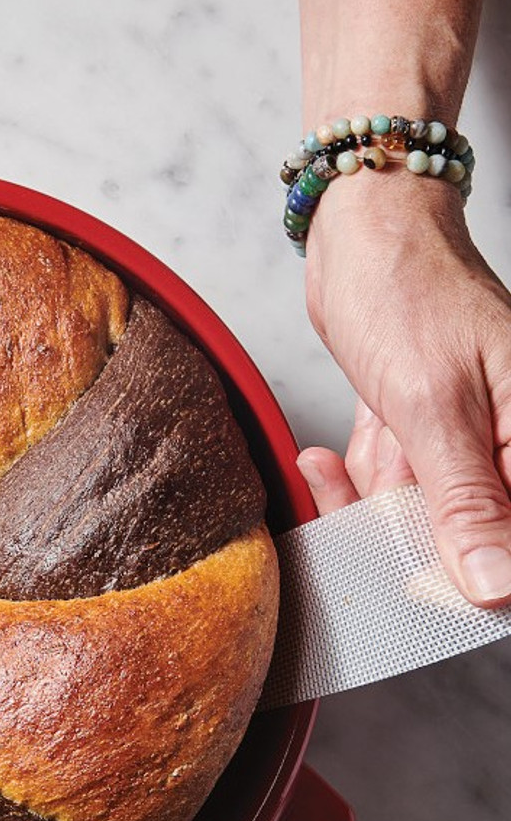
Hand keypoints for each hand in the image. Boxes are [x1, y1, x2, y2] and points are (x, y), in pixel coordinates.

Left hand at [298, 170, 510, 606]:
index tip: (410, 582)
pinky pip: (394, 482)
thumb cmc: (410, 294)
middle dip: (400, 518)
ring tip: (355, 444)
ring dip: (371, 493)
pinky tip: (327, 455)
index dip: (466, 571)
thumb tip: (495, 585)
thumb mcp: (435, 407)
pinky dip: (359, 474)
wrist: (366, 234)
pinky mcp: (428, 433)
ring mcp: (471, 441)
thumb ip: (465, 500)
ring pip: (420, 513)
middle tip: (370, 482)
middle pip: (466, 535)